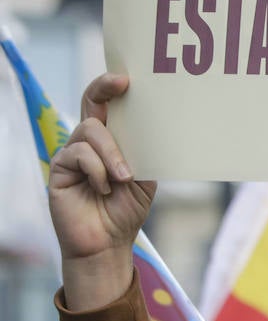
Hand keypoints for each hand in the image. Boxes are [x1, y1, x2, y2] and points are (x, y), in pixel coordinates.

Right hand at [50, 74, 155, 311]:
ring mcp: (72, 153)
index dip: (111, 87)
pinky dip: (98, 171)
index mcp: (112, 142)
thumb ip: (143, 152)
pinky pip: (80, 154)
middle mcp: (89, 143)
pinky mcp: (59, 167)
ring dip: (112, 154)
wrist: (107, 243)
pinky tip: (104, 189)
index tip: (127, 76)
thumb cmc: (126, 211)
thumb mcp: (144, 178)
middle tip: (123, 83)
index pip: (107, 106)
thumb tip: (154, 126)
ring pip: (91, 132)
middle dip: (105, 89)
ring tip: (124, 178)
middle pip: (92, 105)